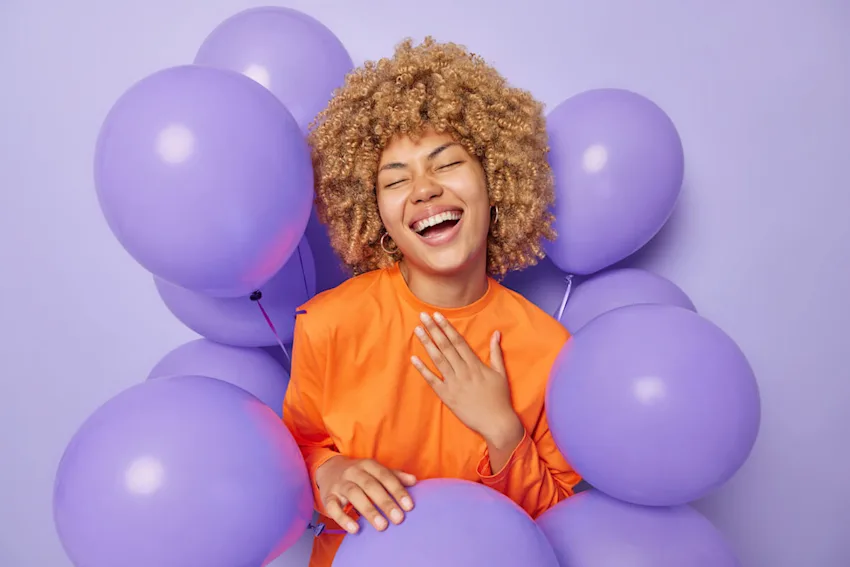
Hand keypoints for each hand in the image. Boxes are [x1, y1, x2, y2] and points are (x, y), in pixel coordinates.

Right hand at [315, 456, 415, 533]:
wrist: (329, 470)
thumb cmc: (360, 474)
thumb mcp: (376, 471)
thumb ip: (394, 476)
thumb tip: (414, 481)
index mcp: (368, 465)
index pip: (385, 476)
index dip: (397, 490)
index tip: (409, 506)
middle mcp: (353, 472)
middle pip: (370, 485)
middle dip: (385, 502)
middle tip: (399, 519)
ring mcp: (340, 484)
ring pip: (354, 494)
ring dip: (369, 510)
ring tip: (382, 526)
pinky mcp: (328, 497)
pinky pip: (333, 507)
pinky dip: (343, 519)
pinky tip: (355, 529)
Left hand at [411, 312, 522, 448]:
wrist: (496, 423)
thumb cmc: (500, 398)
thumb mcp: (500, 373)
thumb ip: (496, 352)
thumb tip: (496, 333)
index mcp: (475, 364)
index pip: (458, 341)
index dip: (447, 327)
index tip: (437, 315)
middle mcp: (463, 371)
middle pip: (446, 346)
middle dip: (434, 330)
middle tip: (422, 315)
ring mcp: (454, 383)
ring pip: (438, 359)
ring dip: (427, 344)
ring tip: (417, 330)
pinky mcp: (447, 396)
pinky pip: (432, 381)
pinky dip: (423, 370)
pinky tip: (414, 358)